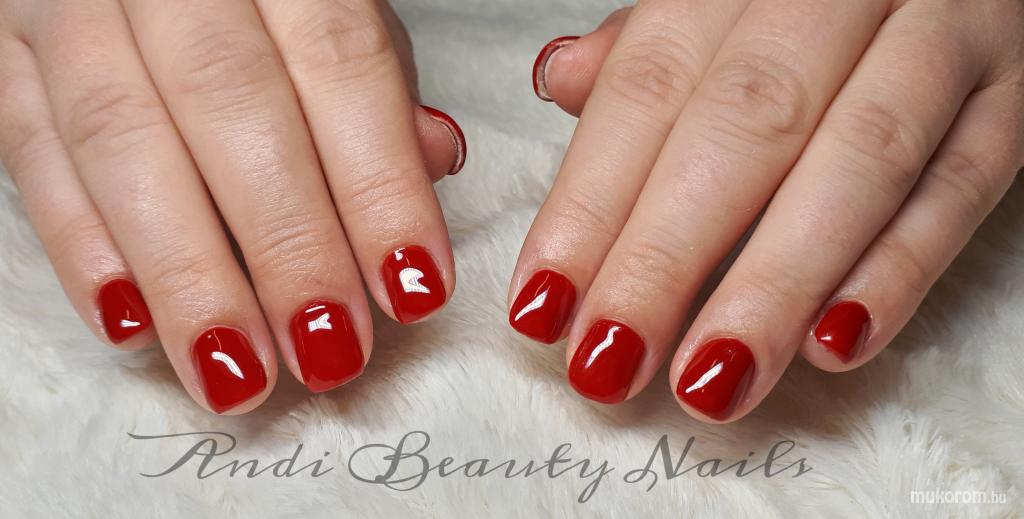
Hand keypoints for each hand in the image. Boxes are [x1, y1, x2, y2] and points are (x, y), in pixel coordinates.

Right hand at [0, 0, 466, 413]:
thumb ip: (375, 77)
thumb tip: (432, 162)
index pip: (340, 62)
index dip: (380, 183)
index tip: (412, 287)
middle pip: (229, 105)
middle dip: (286, 242)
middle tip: (329, 348)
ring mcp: (66, 5)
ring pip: (120, 141)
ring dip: (185, 274)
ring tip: (238, 372)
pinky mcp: (1, 52)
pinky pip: (30, 151)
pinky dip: (81, 247)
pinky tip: (134, 324)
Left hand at [512, 0, 1023, 421]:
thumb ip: (654, 46)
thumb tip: (562, 80)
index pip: (648, 87)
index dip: (589, 202)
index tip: (543, 305)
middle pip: (742, 127)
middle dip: (664, 257)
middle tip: (607, 361)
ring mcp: (945, 32)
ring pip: (858, 161)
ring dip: (774, 284)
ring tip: (709, 380)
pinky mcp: (1019, 92)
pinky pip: (966, 182)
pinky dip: (901, 268)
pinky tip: (834, 344)